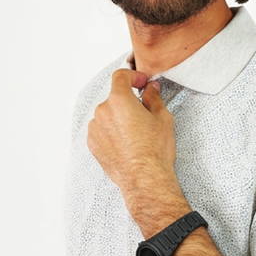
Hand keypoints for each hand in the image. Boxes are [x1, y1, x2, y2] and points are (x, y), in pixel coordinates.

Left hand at [87, 69, 188, 231]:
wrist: (144, 179)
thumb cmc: (154, 151)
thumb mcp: (162, 118)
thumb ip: (153, 98)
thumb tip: (150, 89)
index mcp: (119, 100)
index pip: (120, 76)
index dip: (132, 76)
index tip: (141, 83)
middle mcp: (103, 112)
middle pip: (114, 98)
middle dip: (128, 102)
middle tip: (144, 114)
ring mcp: (95, 129)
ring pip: (107, 115)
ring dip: (118, 118)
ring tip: (135, 134)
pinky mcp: (92, 144)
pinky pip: (101, 130)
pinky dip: (111, 132)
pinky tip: (126, 143)